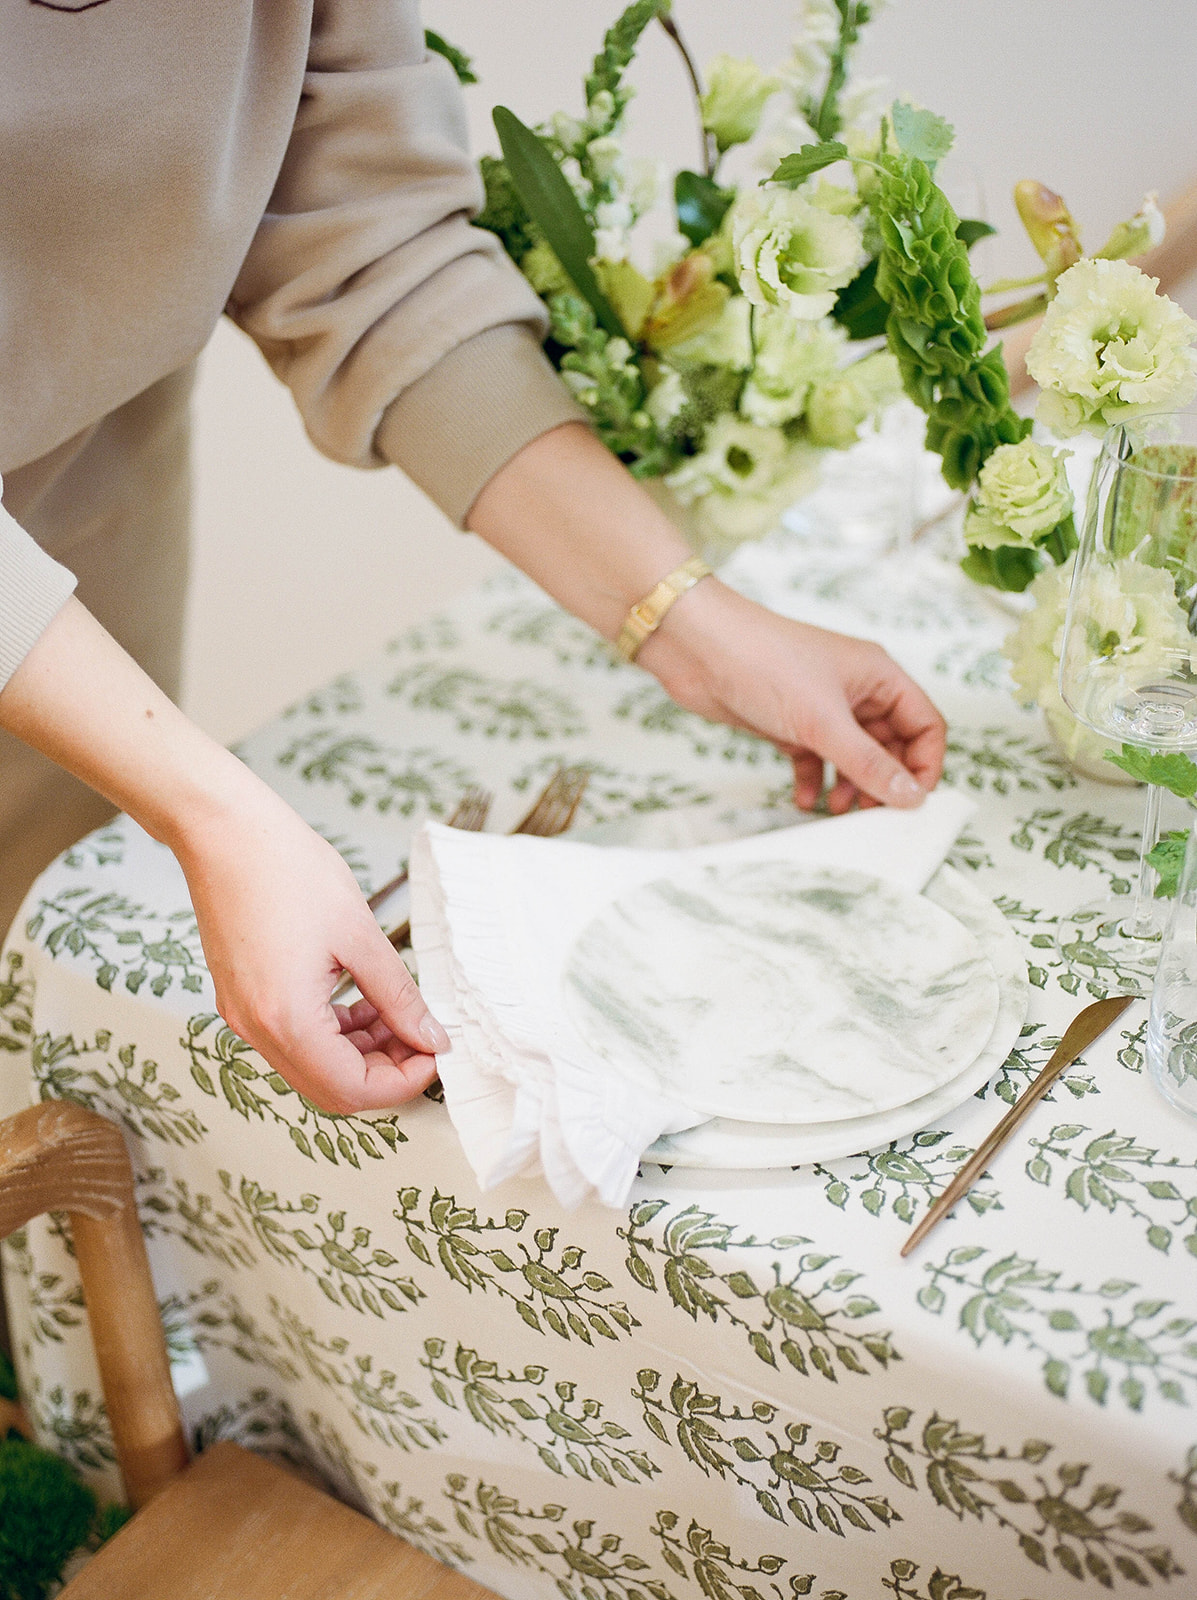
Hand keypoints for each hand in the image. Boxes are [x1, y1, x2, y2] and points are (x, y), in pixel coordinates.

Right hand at [0, 599, 448, 1115]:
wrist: (224, 831)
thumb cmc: (287, 869)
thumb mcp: (361, 936)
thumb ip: (399, 997)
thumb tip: (431, 1038)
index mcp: (286, 1020)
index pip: (352, 1090)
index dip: (402, 1081)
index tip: (435, 1054)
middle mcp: (257, 1030)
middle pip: (330, 1089)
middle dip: (383, 1072)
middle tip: (422, 1039)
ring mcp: (243, 1016)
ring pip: (312, 1066)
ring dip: (360, 1051)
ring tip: (399, 1014)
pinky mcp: (241, 997)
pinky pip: (293, 1038)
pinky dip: (333, 1032)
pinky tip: (363, 1000)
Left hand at [640, 579, 945, 813]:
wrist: (697, 647)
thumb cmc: (763, 663)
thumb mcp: (823, 721)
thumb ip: (869, 763)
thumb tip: (912, 797)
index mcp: (878, 676)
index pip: (925, 724)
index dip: (926, 764)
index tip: (913, 802)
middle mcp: (855, 691)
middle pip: (891, 746)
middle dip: (885, 782)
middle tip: (873, 817)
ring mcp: (821, 707)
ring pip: (852, 757)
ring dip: (850, 787)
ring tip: (837, 812)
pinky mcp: (790, 723)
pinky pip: (814, 759)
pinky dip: (813, 781)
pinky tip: (803, 801)